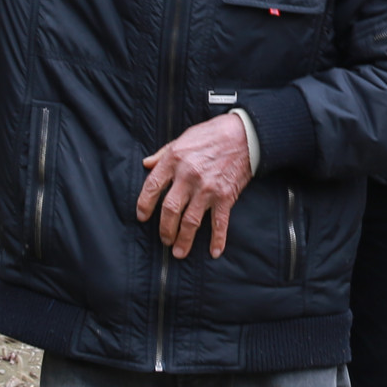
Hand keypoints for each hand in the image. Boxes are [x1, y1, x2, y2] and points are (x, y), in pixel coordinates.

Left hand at [138, 113, 252, 258]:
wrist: (244, 135)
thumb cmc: (212, 134)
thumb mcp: (182, 138)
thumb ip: (163, 154)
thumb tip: (146, 164)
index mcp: (174, 160)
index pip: (152, 187)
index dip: (144, 205)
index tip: (142, 217)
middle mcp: (188, 176)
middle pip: (170, 210)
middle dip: (165, 229)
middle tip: (164, 239)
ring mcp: (207, 188)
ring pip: (190, 221)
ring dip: (183, 240)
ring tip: (178, 252)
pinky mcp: (225, 196)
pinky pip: (219, 223)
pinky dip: (217, 239)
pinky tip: (214, 252)